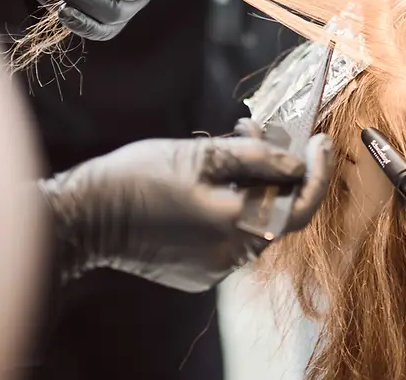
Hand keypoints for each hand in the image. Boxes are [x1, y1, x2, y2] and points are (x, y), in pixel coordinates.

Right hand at [42, 134, 334, 292]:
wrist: (85, 217)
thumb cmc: (139, 180)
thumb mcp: (203, 154)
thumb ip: (257, 158)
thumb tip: (297, 163)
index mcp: (238, 226)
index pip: (302, 206)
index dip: (318, 173)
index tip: (320, 142)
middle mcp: (231, 256)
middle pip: (276, 212)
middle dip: (275, 170)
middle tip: (260, 133)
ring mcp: (213, 269)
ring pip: (251, 223)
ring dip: (251, 186)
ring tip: (228, 147)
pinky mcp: (195, 272)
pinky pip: (227, 237)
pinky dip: (229, 208)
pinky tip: (209, 181)